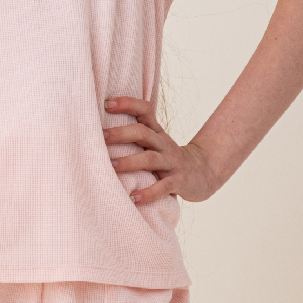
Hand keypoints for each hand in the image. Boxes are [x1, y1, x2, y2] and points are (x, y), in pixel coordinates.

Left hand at [103, 97, 221, 204]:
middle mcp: (163, 144)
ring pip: (150, 159)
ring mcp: (171, 163)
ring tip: (110, 167)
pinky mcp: (178, 182)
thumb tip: (98, 127)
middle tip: (100, 137)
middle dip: (121, 134)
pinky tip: (133, 198)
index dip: (128, 103)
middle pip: (142, 133)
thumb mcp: (155, 140)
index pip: (145, 110)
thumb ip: (135, 133)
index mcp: (156, 132)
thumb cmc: (168, 157)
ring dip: (129, 162)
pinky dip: (148, 193)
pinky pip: (163, 187)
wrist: (203, 173)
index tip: (107, 103)